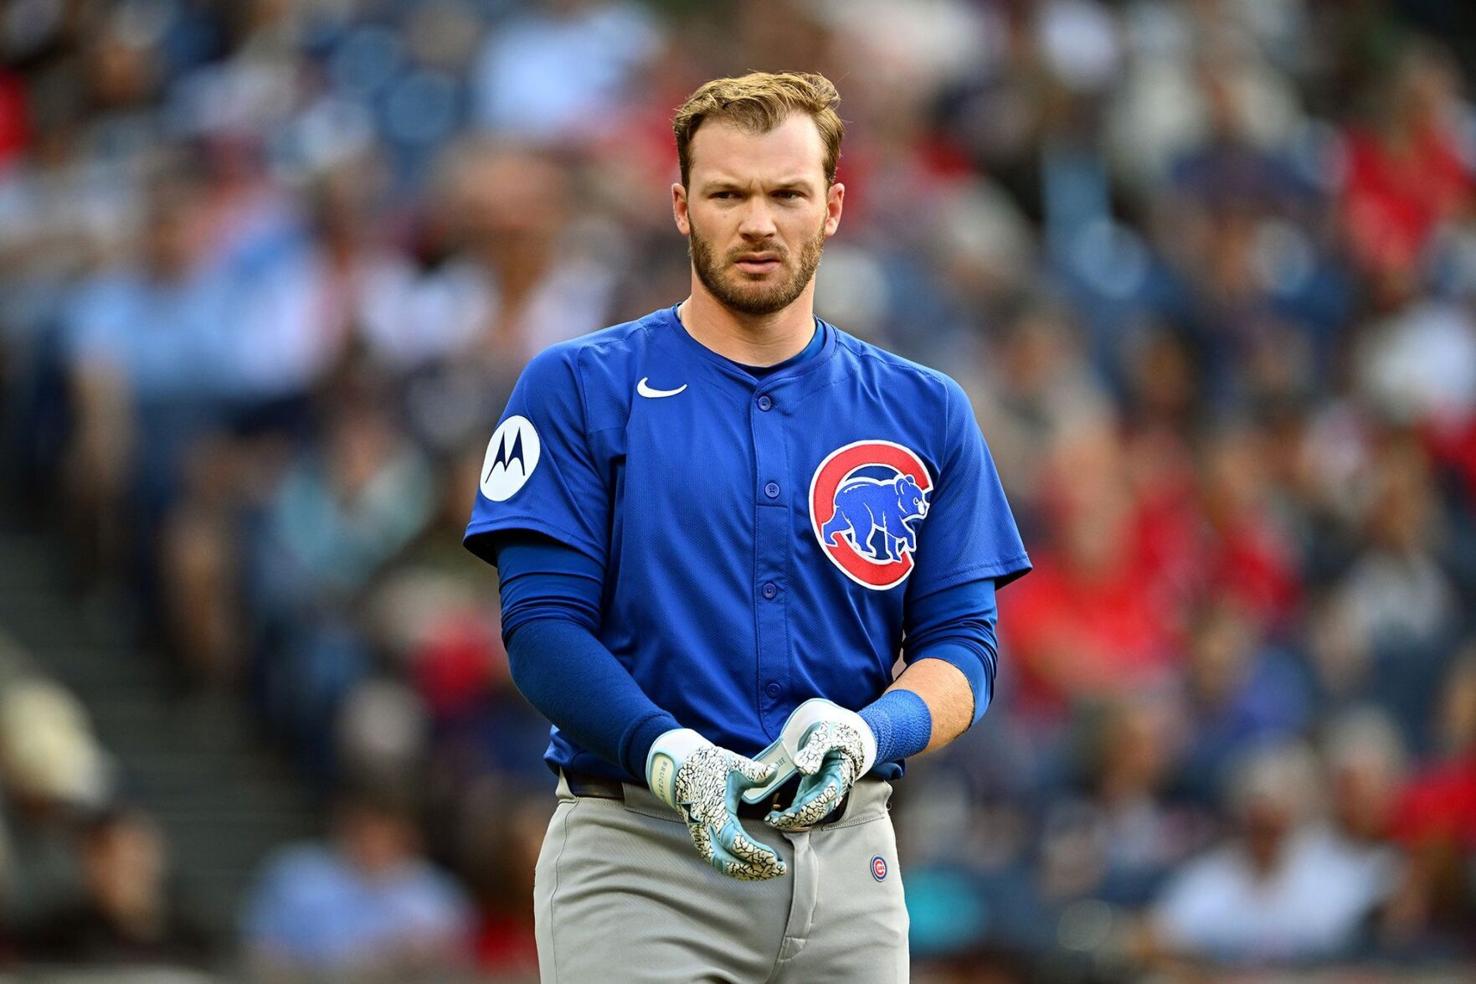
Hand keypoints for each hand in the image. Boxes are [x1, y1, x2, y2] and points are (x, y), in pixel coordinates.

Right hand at [646, 729, 787, 879]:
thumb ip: (754, 771)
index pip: (732, 840)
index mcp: (713, 810)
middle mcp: (704, 828)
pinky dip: (738, 869)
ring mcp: (701, 837)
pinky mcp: (703, 840)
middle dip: (753, 870)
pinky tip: (757, 868)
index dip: (752, 852)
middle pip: (726, 861)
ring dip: (747, 872)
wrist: (680, 770)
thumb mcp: (732, 764)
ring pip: (722, 865)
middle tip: (779, 868)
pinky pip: (719, 861)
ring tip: (772, 870)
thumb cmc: (710, 766)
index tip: (773, 857)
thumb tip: (774, 770)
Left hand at [765, 700, 876, 829]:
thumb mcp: (823, 737)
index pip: (826, 796)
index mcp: (838, 776)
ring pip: (810, 814)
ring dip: (791, 820)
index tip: (791, 812)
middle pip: (817, 811)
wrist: (839, 737)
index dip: (809, 806)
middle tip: (774, 820)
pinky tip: (774, 816)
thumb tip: (803, 769)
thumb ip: (814, 752)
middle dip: (796, 818)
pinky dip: (790, 814)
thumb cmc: (832, 735)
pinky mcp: (812, 792)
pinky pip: (803, 808)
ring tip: (770, 820)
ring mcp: (822, 793)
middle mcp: (833, 789)